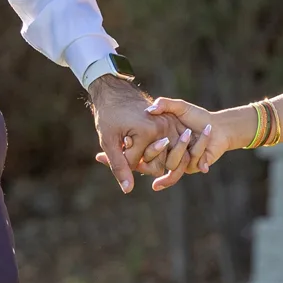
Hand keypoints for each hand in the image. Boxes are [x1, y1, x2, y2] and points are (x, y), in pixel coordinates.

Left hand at [89, 75, 180, 194]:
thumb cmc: (109, 116)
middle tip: (127, 142)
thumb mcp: (109, 141)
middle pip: (160, 164)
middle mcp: (164, 128)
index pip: (142, 164)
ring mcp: (171, 124)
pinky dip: (164, 150)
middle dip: (143, 160)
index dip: (126, 160)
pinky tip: (149, 144)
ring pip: (169, 157)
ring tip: (135, 141)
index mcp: (149, 132)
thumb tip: (128, 190)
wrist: (116, 92)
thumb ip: (119, 166)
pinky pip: (174, 147)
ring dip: (154, 156)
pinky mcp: (173, 122)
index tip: (118, 144)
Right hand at [144, 95, 257, 189]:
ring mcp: (182, 163)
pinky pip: (194, 162)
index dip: (150, 149)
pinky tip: (208, 131)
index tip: (162, 136)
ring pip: (178, 162)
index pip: (148, 153)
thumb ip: (164, 104)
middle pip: (161, 162)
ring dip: (189, 144)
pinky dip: (202, 144)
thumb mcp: (180, 107)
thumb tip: (149, 110)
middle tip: (186, 132)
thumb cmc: (196, 116)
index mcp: (161, 143)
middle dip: (175, 147)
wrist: (217, 126)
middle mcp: (169, 155)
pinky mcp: (195, 166)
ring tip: (201, 129)